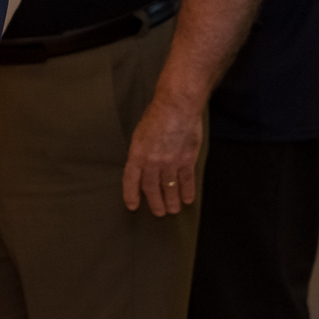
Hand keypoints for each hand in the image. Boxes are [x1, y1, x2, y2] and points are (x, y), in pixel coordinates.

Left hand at [122, 92, 202, 216]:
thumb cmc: (156, 116)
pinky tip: (187, 200)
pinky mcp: (187, 160)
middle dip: (155, 202)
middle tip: (159, 212)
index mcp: (137, 153)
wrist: (177, 106)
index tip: (132, 205)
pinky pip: (186, 181)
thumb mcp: (140, 134)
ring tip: (173, 209)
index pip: (131, 179)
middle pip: (151, 188)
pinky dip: (187, 192)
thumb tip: (142, 167)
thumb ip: (141, 152)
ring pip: (170, 188)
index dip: (131, 194)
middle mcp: (153, 161)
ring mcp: (171, 162)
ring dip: (172, 201)